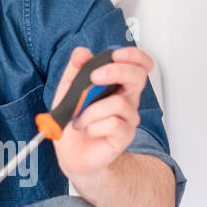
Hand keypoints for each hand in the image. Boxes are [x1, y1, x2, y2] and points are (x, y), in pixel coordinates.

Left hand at [50, 45, 153, 181]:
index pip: (138, 64)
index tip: (115, 54)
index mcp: (117, 84)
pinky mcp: (125, 135)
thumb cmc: (74, 121)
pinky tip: (89, 130)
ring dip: (91, 110)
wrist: (72, 153)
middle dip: (116, 72)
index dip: (133, 55)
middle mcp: (127, 98)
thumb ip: (74, 70)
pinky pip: (113, 123)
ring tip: (80, 119)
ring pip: (118, 102)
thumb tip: (82, 53)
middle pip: (137, 76)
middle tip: (95, 77)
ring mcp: (128, 117)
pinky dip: (94, 125)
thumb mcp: (68, 90)